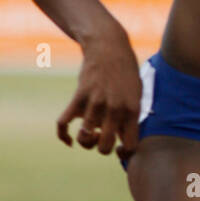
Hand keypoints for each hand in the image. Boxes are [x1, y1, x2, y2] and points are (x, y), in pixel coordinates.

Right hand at [56, 26, 140, 159]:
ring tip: (88, 133)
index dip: (125, 154)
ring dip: (84, 141)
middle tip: (101, 138)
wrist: (109, 46)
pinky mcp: (79, 96)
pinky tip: (67, 139)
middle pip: (104, 147)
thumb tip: (122, 141)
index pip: (130, 146)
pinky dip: (63, 135)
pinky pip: (64, 123)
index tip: (119, 149)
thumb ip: (131, 117)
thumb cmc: (125, 73)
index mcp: (133, 110)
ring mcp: (95, 102)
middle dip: (101, 148)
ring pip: (84, 137)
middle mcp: (115, 108)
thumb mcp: (136, 94)